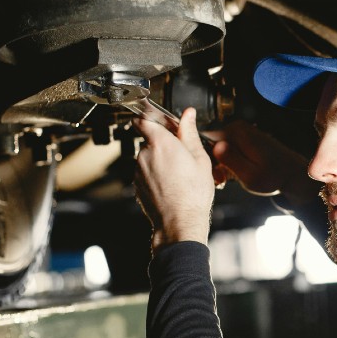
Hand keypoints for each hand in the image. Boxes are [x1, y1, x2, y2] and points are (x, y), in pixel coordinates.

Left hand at [133, 102, 212, 243]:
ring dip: (159, 161)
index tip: (160, 123)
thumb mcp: (200, 159)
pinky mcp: (137, 185)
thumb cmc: (192, 194)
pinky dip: (155, 176)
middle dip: (162, 145)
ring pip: (148, 158)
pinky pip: (146, 173)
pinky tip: (171, 186)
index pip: (144, 120)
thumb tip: (188, 115)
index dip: (151, 119)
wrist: (180, 222)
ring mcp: (138, 171)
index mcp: (161, 143)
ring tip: (178, 175)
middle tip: (181, 156)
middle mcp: (145, 154)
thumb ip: (189, 133)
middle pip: (149, 141)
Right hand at [209, 120, 319, 207]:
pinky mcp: (243, 138)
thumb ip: (232, 160)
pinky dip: (226, 163)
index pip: (203, 137)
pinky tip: (233, 175)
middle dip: (211, 162)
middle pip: (209, 143)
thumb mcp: (250, 175)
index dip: (203, 156)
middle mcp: (237, 127)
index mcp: (236, 132)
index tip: (212, 172)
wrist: (292, 173)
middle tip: (221, 180)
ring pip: (216, 148)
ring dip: (218, 164)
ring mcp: (240, 131)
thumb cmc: (273, 176)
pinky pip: (226, 149)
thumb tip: (216, 146)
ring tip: (227, 179)